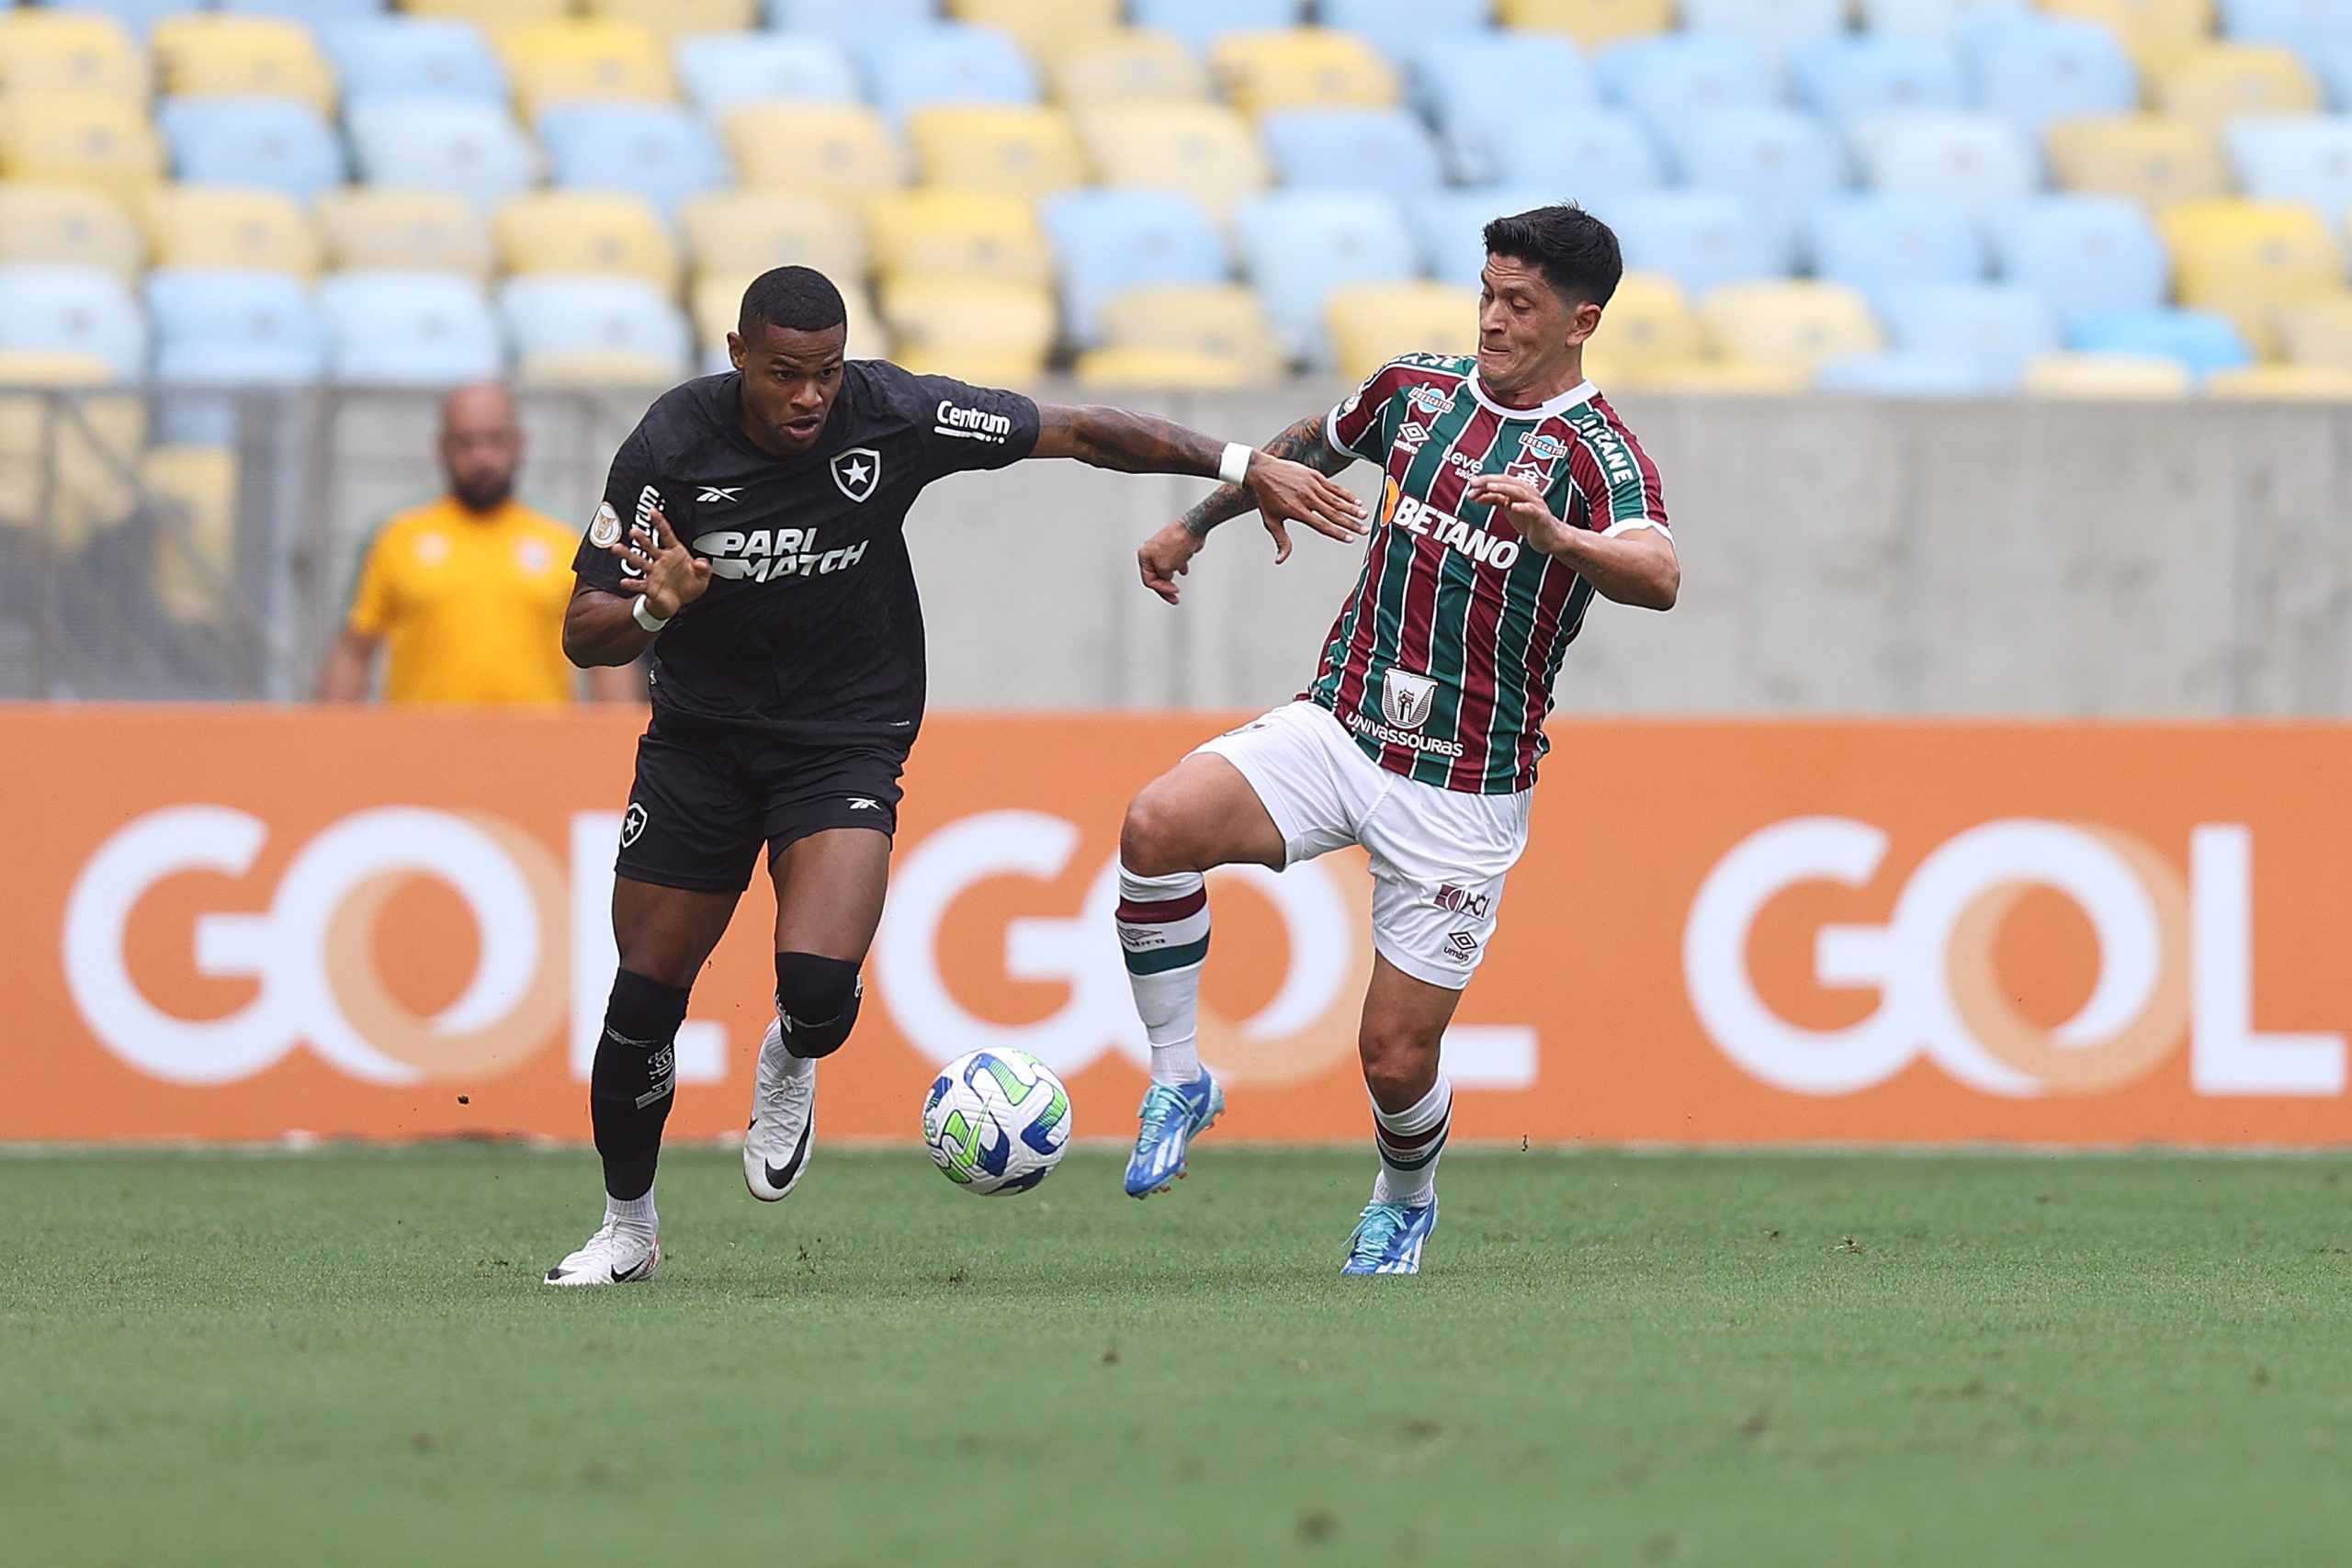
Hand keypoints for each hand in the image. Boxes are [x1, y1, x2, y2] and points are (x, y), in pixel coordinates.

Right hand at [609, 506, 711, 619]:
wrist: (678, 603)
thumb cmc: (687, 587)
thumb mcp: (702, 577)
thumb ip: (704, 568)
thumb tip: (700, 563)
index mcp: (674, 553)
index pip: (666, 534)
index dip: (660, 522)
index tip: (652, 511)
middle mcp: (661, 560)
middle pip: (648, 546)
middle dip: (641, 538)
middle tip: (634, 531)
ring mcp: (653, 572)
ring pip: (638, 561)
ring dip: (628, 555)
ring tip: (617, 548)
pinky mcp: (649, 587)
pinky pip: (639, 584)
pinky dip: (632, 584)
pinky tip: (624, 582)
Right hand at [1138, 522, 1202, 604]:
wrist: (1192, 529)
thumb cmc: (1176, 542)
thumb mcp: (1165, 567)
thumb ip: (1163, 577)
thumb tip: (1166, 578)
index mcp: (1145, 556)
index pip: (1149, 580)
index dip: (1161, 588)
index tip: (1172, 592)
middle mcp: (1152, 552)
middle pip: (1156, 576)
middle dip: (1166, 587)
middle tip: (1174, 598)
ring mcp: (1163, 550)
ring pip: (1165, 570)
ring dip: (1172, 578)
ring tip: (1178, 583)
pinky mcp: (1174, 548)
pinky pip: (1174, 562)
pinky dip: (1178, 567)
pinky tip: (1183, 570)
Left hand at [1240, 452, 1366, 564]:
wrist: (1261, 471)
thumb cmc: (1266, 498)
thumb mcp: (1271, 521)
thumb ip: (1281, 541)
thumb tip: (1280, 560)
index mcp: (1297, 511)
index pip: (1321, 525)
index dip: (1337, 533)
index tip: (1350, 539)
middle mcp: (1306, 498)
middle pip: (1333, 513)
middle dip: (1350, 523)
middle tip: (1364, 530)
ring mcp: (1311, 486)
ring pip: (1336, 499)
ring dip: (1351, 508)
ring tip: (1364, 515)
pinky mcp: (1314, 476)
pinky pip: (1333, 487)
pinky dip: (1345, 494)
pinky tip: (1356, 500)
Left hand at [1465, 472, 1571, 554]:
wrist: (1550, 537)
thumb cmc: (1529, 520)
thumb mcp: (1508, 508)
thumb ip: (1494, 499)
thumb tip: (1476, 495)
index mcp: (1519, 489)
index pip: (1501, 479)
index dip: (1485, 480)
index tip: (1471, 483)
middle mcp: (1528, 493)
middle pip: (1508, 482)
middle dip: (1490, 481)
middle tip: (1475, 483)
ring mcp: (1536, 504)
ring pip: (1519, 492)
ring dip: (1504, 489)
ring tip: (1490, 488)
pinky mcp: (1542, 516)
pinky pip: (1532, 510)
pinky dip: (1522, 507)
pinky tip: (1512, 506)